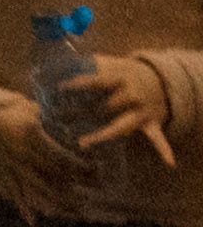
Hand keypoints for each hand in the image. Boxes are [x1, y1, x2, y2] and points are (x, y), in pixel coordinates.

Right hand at [0, 98, 105, 217]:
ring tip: (77, 208)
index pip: (62, 156)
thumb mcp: (29, 107)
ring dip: (58, 200)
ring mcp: (12, 165)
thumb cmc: (6, 109)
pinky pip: (13, 191)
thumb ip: (49, 118)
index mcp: (31, 137)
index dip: (81, 165)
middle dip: (77, 184)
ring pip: (38, 188)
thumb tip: (70, 126)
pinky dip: (21, 207)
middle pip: (55, 175)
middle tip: (97, 189)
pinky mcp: (3, 171)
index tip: (97, 168)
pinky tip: (32, 222)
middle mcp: (23, 154)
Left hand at [63, 54, 183, 163]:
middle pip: (103, 108)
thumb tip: (58, 63)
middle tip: (57, 117)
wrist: (160, 80)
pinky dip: (164, 149)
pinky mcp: (152, 124)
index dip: (79, 84)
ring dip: (101, 135)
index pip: (97, 81)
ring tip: (81, 143)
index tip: (60, 88)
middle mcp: (132, 95)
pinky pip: (159, 138)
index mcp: (119, 78)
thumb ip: (87, 64)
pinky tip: (169, 163)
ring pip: (121, 126)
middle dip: (79, 113)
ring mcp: (143, 111)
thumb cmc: (124, 73)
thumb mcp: (110, 64)